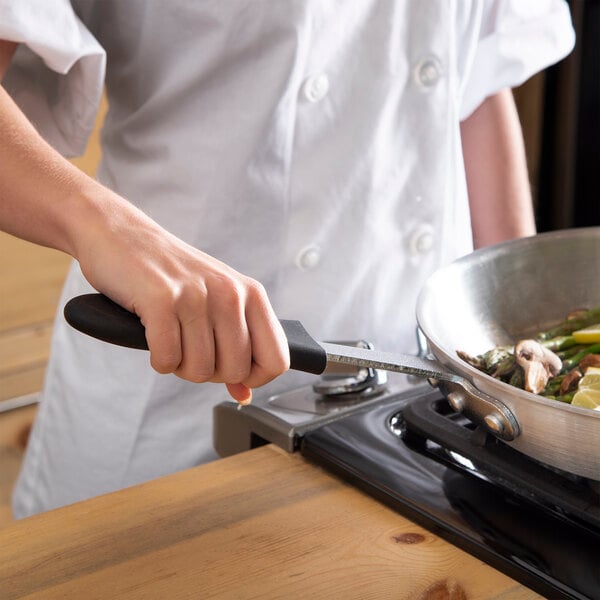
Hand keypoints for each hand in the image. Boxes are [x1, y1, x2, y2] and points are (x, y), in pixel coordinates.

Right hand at [73, 190, 289, 403]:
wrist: (119, 233)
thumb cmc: (170, 273)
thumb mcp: (214, 302)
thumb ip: (234, 347)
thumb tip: (244, 394)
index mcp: (251, 294)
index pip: (276, 359)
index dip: (254, 377)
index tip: (232, 374)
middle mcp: (230, 293)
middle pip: (235, 371)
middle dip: (208, 372)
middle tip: (189, 349)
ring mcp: (197, 296)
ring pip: (199, 370)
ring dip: (180, 365)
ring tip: (170, 336)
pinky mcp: (161, 300)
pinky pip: (167, 360)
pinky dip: (158, 359)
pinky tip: (153, 336)